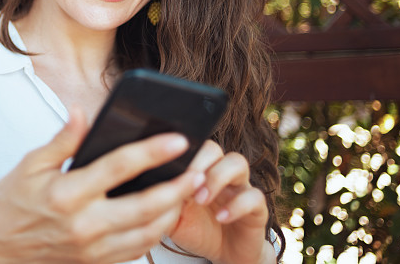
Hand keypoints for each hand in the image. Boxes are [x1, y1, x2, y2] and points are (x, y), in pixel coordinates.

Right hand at [0, 107, 202, 263]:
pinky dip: (156, 233)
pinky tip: (165, 214)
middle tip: (198, 170)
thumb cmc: (11, 201)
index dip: (152, 151)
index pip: (119, 167)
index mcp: (67, 194)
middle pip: (145, 206)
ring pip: (147, 233)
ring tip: (188, 191)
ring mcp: (92, 249)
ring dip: (173, 212)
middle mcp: (84, 224)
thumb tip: (81, 111)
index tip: (178, 139)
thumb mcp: (30, 164)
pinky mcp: (95, 263)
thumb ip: (62, 139)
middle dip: (178, 188)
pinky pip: (136, 250)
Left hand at [167, 141, 271, 263]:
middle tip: (185, 184)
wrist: (224, 254)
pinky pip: (254, 196)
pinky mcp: (256, 207)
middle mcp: (219, 173)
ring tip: (201, 199)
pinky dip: (236, 206)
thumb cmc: (196, 229)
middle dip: (197, 162)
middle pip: (213, 148)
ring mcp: (239, 187)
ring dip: (217, 178)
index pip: (190, 146)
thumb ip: (161, 198)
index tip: (166, 166)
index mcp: (197, 171)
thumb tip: (142, 183)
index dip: (180, 152)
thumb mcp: (171, 215)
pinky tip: (220, 217)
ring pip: (237, 162)